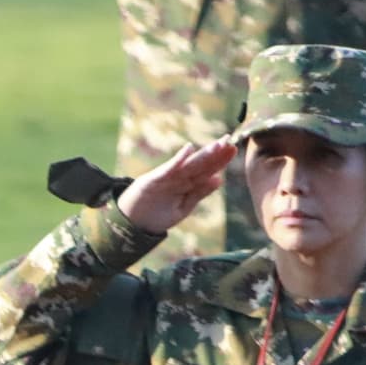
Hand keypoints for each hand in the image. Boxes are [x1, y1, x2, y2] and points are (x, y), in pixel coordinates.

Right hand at [113, 137, 238, 235]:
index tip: (234, 149)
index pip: (207, 169)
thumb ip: (199, 193)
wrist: (131, 224)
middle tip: (229, 140)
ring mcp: (166, 178)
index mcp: (187, 184)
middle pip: (200, 164)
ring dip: (202, 154)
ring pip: (188, 165)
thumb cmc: (156, 215)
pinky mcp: (153, 180)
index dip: (220, 160)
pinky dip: (177, 160)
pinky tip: (188, 150)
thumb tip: (219, 179)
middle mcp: (178, 178)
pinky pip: (168, 170)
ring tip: (217, 144)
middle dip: (215, 153)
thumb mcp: (183, 207)